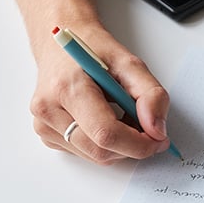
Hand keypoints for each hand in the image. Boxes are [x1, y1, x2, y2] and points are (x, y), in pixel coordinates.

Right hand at [30, 23, 171, 163]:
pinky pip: (86, 154)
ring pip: (96, 157)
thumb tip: (157, 130)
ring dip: (121, 146)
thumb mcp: (131, 63)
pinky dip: (105, 144)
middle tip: (148, 128)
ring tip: (124, 117)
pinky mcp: (47, 136)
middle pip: (101, 151)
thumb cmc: (93, 51)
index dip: (139, 143)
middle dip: (133, 146)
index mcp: (68, 88)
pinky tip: (107, 121)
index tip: (159, 139)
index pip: (106, 133)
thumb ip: (151, 94)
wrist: (61, 46)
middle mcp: (49, 110)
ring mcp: (44, 126)